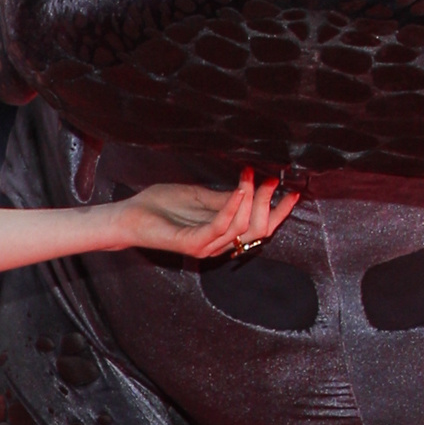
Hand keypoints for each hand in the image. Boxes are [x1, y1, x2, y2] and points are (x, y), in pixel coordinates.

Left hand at [116, 167, 300, 262]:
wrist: (130, 216)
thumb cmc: (162, 206)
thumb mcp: (201, 197)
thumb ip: (226, 198)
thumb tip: (254, 187)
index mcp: (223, 233)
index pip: (260, 227)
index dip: (279, 211)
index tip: (293, 190)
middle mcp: (218, 244)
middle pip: (258, 230)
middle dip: (269, 204)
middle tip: (273, 180)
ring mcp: (206, 246)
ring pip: (242, 228)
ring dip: (251, 200)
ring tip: (254, 178)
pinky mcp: (192, 243)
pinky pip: (219, 227)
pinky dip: (232, 207)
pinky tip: (239, 189)